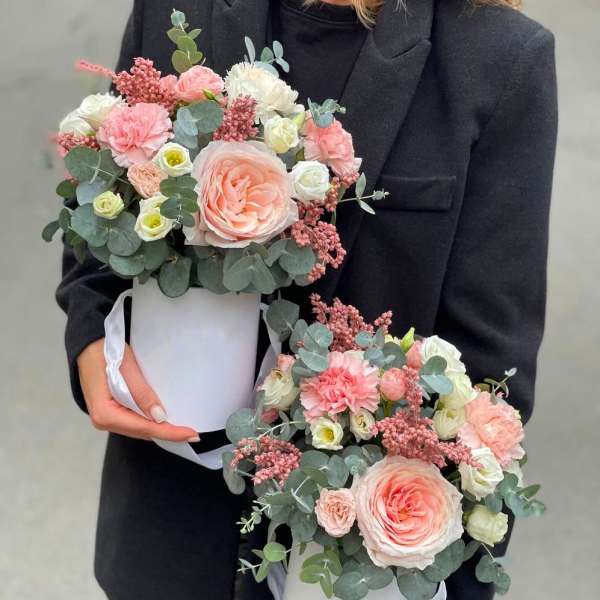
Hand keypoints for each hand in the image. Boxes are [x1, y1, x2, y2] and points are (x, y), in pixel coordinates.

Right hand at [77, 339, 199, 442]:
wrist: (87, 345)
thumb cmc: (105, 352)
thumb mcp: (127, 368)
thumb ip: (142, 393)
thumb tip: (159, 416)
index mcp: (105, 413)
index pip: (145, 428)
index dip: (170, 432)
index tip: (191, 434)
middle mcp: (103, 421)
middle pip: (142, 432)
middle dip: (168, 433)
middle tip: (192, 433)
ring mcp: (105, 418)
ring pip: (139, 429)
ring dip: (160, 429)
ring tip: (183, 428)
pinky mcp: (110, 413)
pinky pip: (134, 422)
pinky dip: (150, 422)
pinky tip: (164, 419)